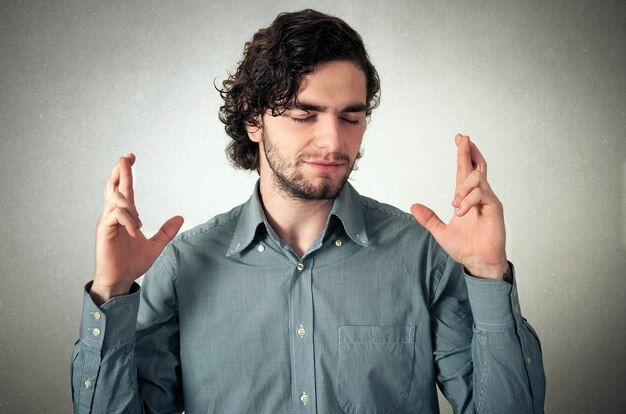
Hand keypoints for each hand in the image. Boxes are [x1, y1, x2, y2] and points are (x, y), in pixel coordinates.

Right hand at [91, 154, 183, 304]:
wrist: (121, 280)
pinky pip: (115, 215)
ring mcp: (107, 222)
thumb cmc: (132, 263)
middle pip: (113, 187)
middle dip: (119, 171)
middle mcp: (113, 215)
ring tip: (139, 224)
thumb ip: (166, 231)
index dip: (125, 173)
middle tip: (125, 158)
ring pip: (117, 200)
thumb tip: (180, 218)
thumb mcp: (155, 245)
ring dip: (131, 207)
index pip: (123, 190)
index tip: (130, 158)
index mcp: (124, 216)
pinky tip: (135, 231)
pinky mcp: (104, 231)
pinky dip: (128, 220)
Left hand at [411, 134, 507, 278]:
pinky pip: (481, 193)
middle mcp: (479, 196)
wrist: (478, 262)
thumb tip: (414, 207)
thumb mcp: (440, 231)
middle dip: (468, 151)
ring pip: (476, 179)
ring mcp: (488, 200)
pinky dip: (468, 200)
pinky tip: (462, 212)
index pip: (466, 172)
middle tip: (462, 138)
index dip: (464, 155)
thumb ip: (428, 219)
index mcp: (467, 199)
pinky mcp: (494, 207)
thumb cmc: (466, 247)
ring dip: (462, 189)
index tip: (460, 139)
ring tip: (455, 206)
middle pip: (476, 166)